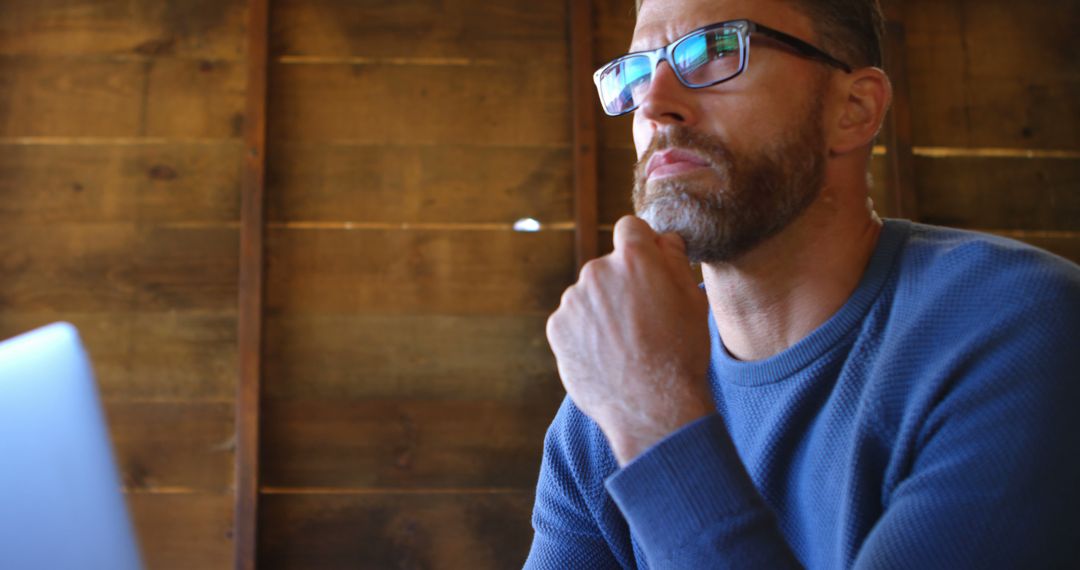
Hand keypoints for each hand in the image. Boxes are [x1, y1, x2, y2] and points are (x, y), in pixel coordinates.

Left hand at [547, 216, 713, 464]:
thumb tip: (661, 239)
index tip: (647, 268)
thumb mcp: (692, 300)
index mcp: (634, 259)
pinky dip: (585, 333)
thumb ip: (674, 259)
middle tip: (642, 321)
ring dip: (602, 310)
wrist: (652, 407)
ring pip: (589, 295)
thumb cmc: (680, 353)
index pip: (630, 228)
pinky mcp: (556, 327)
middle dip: (621, 284)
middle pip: (608, 267)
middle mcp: (597, 271)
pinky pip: (572, 321)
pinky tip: (606, 356)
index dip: (641, 246)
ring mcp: (573, 300)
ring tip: (625, 345)